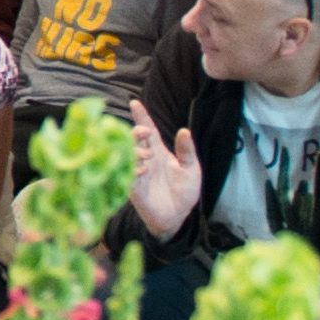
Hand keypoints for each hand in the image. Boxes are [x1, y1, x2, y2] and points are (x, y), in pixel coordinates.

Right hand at [128, 109, 203, 238]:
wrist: (178, 217)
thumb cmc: (184, 192)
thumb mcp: (191, 169)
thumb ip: (187, 151)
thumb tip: (184, 130)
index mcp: (158, 152)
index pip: (148, 131)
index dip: (141, 117)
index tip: (135, 102)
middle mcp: (146, 160)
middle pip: (134, 140)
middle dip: (136, 133)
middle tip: (144, 132)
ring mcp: (138, 173)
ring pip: (128, 156)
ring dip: (135, 152)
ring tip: (148, 156)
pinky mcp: (134, 189)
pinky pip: (128, 176)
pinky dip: (133, 170)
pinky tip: (142, 170)